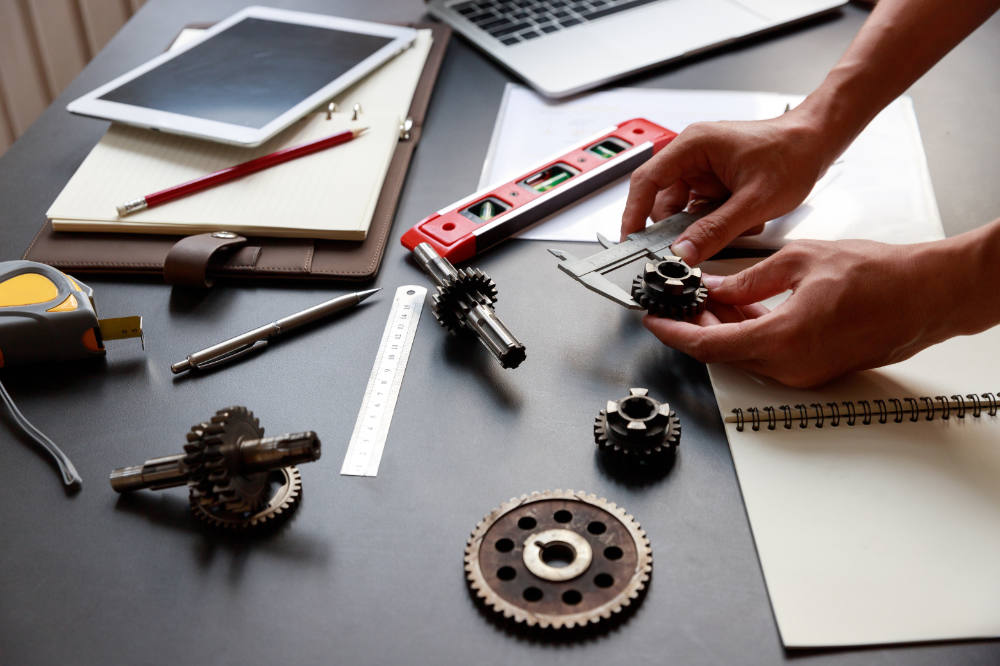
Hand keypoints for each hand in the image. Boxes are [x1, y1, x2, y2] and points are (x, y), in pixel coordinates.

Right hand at [621, 112, 834, 264]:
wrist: (818, 142)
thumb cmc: (792, 154)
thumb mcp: (753, 201)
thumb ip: (714, 231)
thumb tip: (683, 253)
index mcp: (693, 146)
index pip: (646, 182)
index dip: (633, 214)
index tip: (630, 240)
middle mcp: (692, 154)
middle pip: (663, 200)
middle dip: (678, 228)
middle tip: (686, 251)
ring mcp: (702, 168)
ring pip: (683, 209)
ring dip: (703, 226)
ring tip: (736, 224)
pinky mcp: (713, 180)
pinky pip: (700, 210)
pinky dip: (716, 221)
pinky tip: (742, 219)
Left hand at [642, 239, 959, 386]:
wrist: (928, 294)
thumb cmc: (880, 276)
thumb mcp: (800, 261)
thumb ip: (748, 279)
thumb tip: (715, 287)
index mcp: (782, 340)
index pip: (707, 345)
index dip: (673, 333)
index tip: (653, 320)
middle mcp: (790, 366)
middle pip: (723, 351)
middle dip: (695, 325)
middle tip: (679, 299)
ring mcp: (803, 372)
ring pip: (745, 352)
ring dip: (722, 326)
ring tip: (709, 295)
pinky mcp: (815, 369)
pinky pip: (768, 354)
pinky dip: (749, 331)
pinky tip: (741, 305)